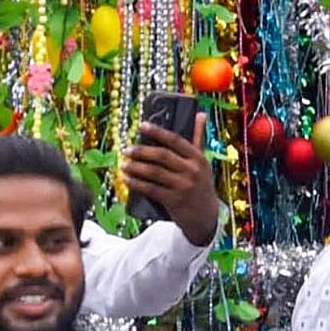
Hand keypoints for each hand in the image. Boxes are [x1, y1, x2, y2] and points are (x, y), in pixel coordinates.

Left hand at [122, 120, 222, 244]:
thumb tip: (199, 113)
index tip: (141, 125)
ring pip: (154, 173)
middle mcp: (192, 171)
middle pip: (162, 156)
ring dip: (136, 167)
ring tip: (124, 164)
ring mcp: (183, 186)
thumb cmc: (201, 184)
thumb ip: (198, 138)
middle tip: (127, 150)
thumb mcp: (203, 162)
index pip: (175, 140)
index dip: (157, 132)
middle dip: (141, 151)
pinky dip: (137, 183)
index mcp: (198, 158)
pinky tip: (127, 179)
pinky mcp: (174, 201)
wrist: (206, 216)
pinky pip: (151, 189)